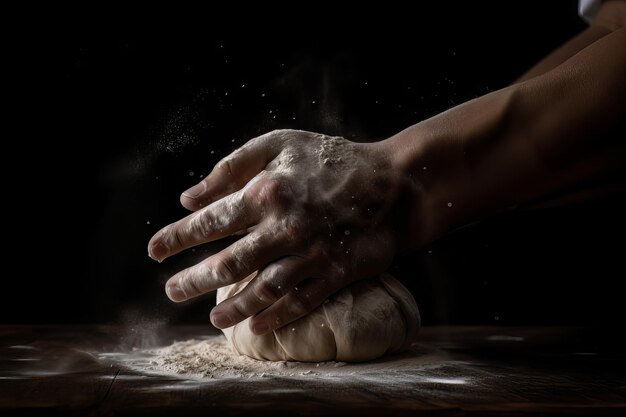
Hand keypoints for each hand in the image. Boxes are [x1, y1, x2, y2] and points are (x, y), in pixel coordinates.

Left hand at [148, 129, 418, 334]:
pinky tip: (255, 326)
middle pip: (227, 263)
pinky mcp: (335, 273)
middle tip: (172, 292)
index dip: (177, 238)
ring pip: (260, 290)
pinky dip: (274, 316)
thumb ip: (231, 167)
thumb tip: (189, 197)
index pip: (209, 222)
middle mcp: (283, 227)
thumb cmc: (331, 159)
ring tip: (210, 318)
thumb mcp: (279, 144)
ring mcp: (310, 254)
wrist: (393, 182)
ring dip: (231, 308)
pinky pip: (299, 301)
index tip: (154, 251)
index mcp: (266, 192)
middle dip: (192, 280)